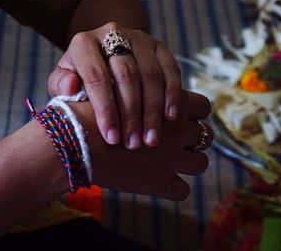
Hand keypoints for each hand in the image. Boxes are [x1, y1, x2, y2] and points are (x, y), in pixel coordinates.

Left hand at [48, 22, 181, 149]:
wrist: (105, 54)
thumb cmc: (82, 76)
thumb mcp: (65, 80)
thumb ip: (61, 84)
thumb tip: (71, 86)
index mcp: (84, 43)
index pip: (96, 77)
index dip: (105, 109)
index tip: (111, 138)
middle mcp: (113, 34)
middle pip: (127, 76)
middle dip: (132, 114)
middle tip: (134, 143)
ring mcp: (140, 39)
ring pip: (151, 75)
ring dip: (153, 110)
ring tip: (152, 139)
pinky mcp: (160, 46)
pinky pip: (171, 70)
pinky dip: (173, 95)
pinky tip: (171, 117)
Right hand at [70, 90, 211, 200]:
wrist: (75, 139)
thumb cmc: (92, 109)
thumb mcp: (122, 89)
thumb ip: (142, 93)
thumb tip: (144, 93)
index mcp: (173, 104)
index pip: (204, 106)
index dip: (196, 113)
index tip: (181, 117)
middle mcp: (179, 132)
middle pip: (205, 136)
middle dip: (193, 139)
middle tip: (174, 141)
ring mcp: (171, 159)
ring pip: (201, 163)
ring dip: (190, 163)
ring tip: (170, 162)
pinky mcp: (158, 183)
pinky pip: (182, 191)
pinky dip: (175, 189)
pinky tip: (160, 183)